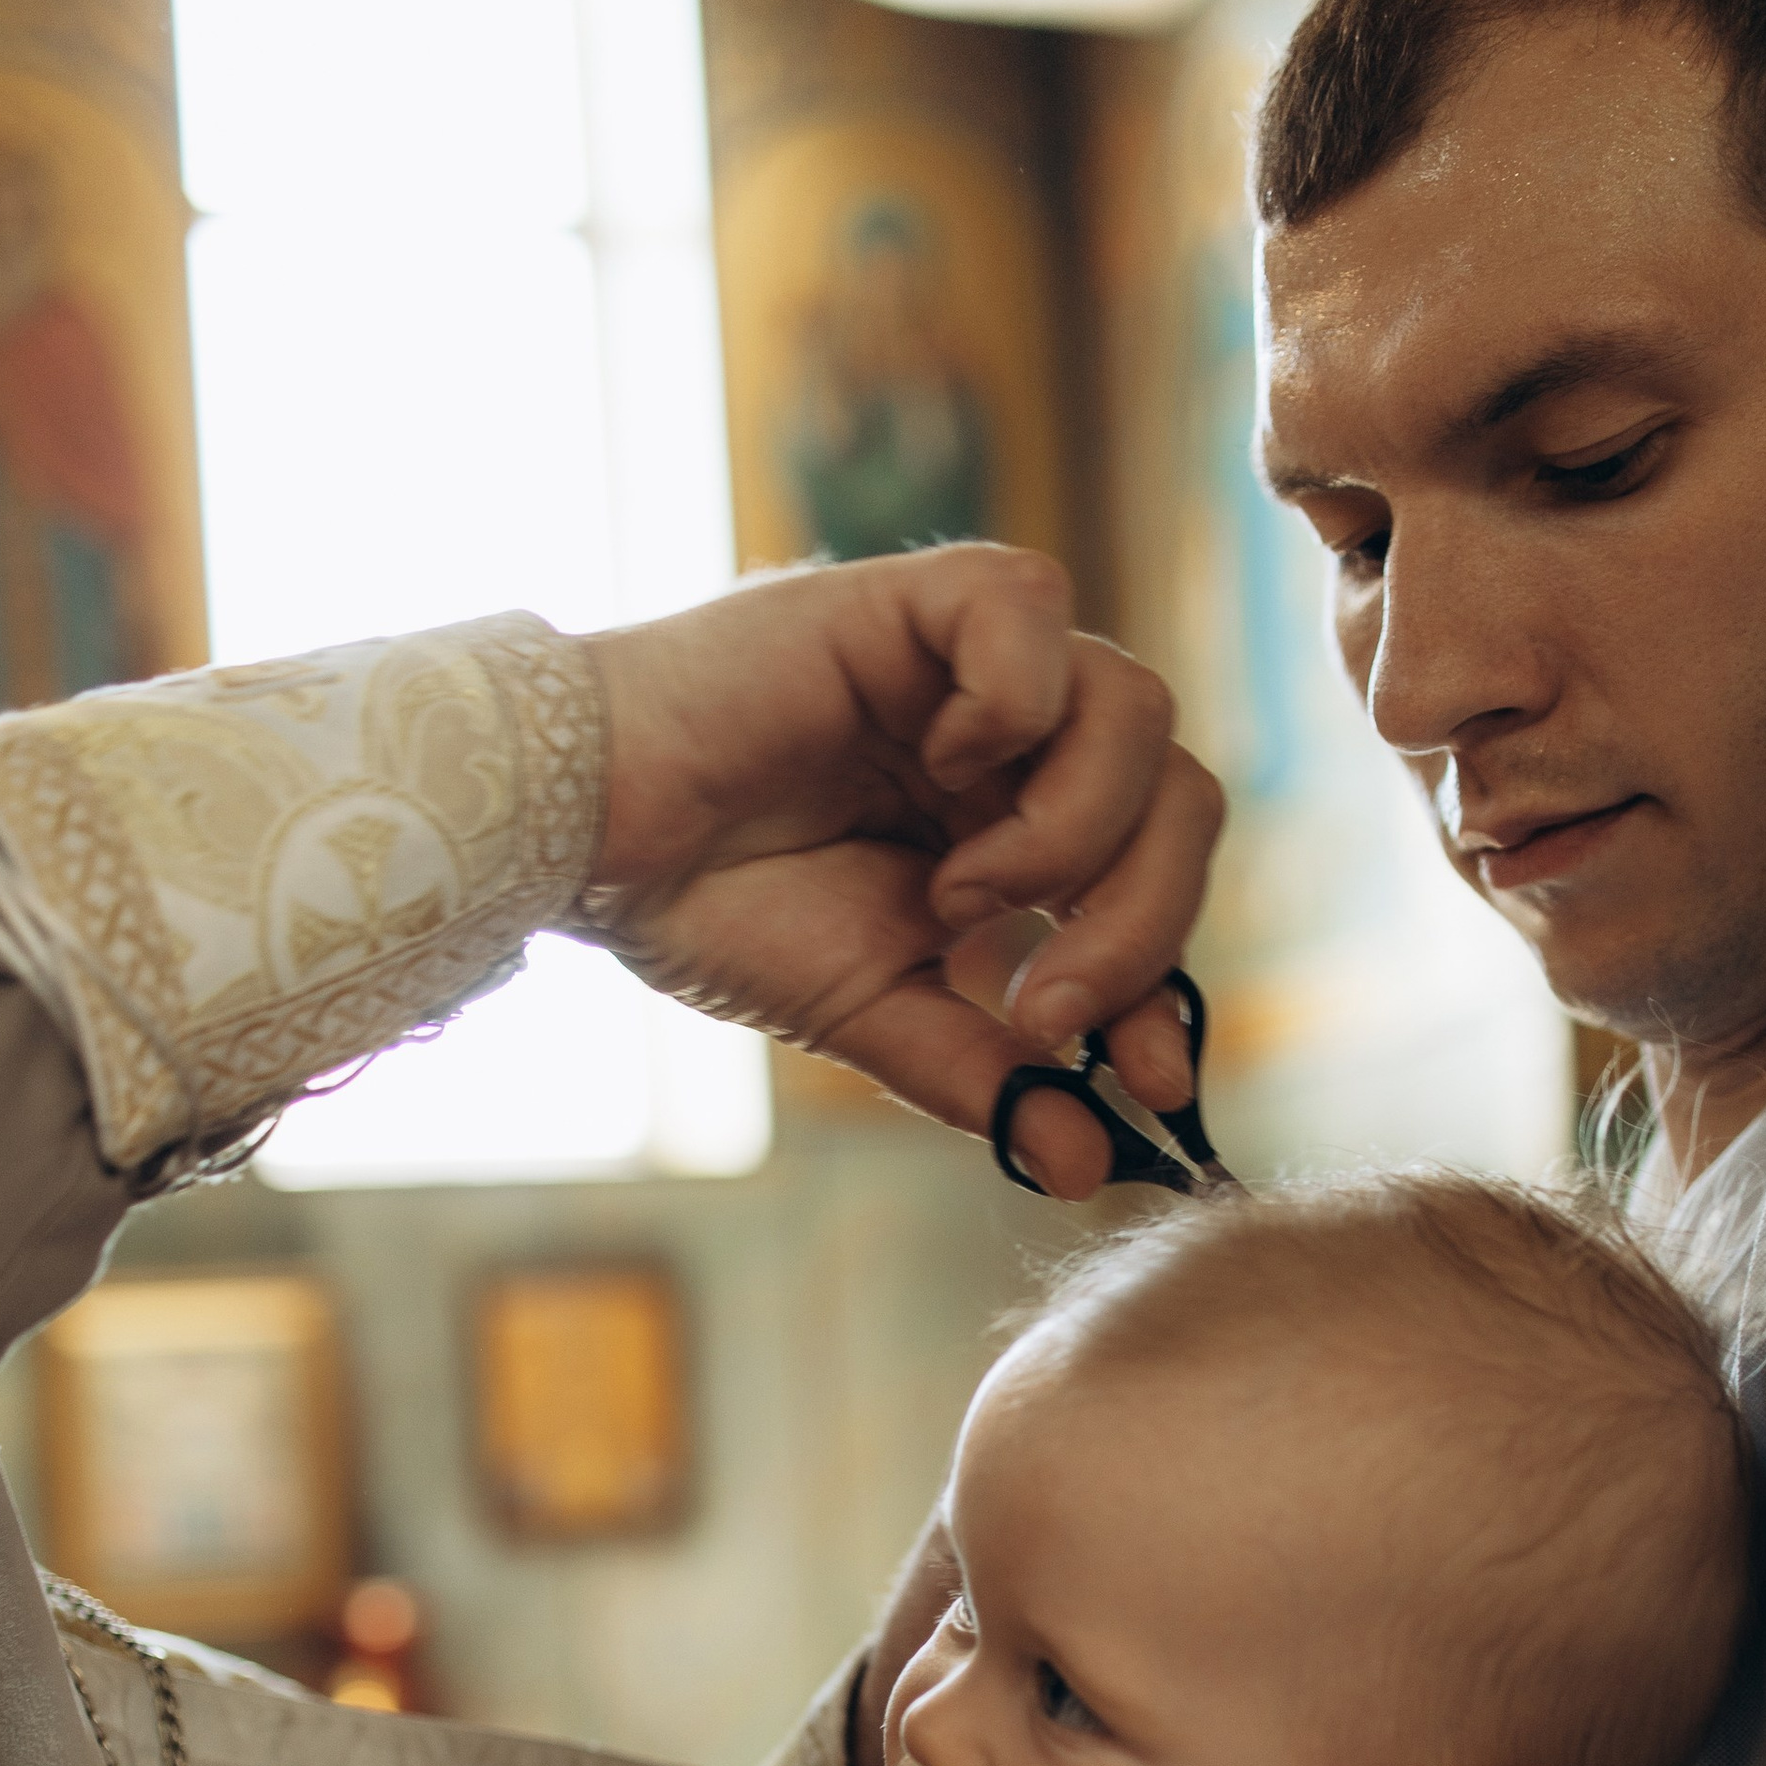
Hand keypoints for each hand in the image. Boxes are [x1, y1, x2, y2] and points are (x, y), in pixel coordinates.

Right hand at [585, 548, 1222, 1187]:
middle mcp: (1016, 744)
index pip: (1152, 886)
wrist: (587, 841)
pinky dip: (1012, 702)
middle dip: (1138, 925)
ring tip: (962, 894)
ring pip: (1134, 707)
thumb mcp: (873, 1012)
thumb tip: (1089, 1168)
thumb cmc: (711, 908)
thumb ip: (986, 1074)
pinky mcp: (918, 598)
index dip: (1168, 981)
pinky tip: (942, 760)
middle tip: (1046, 1009)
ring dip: (1073, 830)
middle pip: (1179, 797)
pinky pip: (1030, 606)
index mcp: (1018, 829)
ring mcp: (974, 666)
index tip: (1157, 1086)